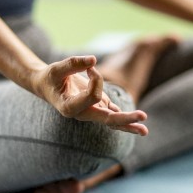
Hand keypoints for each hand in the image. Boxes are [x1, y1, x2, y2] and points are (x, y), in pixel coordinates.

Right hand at [34, 56, 148, 135]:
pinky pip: (113, 116)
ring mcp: (91, 112)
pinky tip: (138, 124)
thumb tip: (93, 60)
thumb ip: (73, 63)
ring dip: (130, 125)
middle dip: (126, 118)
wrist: (47, 86)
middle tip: (143, 117)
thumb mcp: (57, 68)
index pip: (93, 96)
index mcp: (70, 108)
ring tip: (145, 131)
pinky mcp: (98, 108)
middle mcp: (83, 114)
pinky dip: (125, 118)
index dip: (97, 79)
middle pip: (107, 119)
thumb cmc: (51, 77)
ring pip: (113, 121)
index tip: (90, 67)